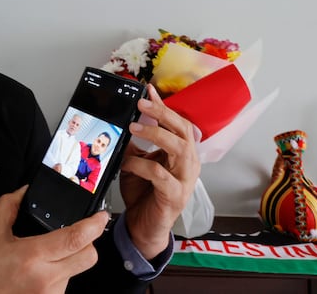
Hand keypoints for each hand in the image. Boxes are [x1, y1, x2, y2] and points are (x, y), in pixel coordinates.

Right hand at [0, 186, 108, 293]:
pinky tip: (39, 275)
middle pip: (88, 257)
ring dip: (68, 262)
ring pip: (77, 271)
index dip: (94, 225)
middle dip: (88, 243)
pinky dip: (58, 277)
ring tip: (43, 262)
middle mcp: (45, 278)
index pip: (75, 238)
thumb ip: (9, 207)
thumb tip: (24, 191)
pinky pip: (66, 286)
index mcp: (32, 256)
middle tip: (76, 236)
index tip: (100, 217)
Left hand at [119, 84, 200, 258]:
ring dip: (155, 134)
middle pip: (183, 130)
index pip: (178, 122)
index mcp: (183, 153)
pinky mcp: (174, 196)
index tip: (148, 90)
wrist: (144, 227)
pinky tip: (128, 162)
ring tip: (134, 127)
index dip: (164, 106)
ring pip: (178, 148)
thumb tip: (127, 120)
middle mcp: (189, 163)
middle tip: (142, 104)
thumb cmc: (145, 193)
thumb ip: (136, 143)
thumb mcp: (138, 162)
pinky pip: (160, 174)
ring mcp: (185, 180)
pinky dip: (141, 165)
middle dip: (162, 113)